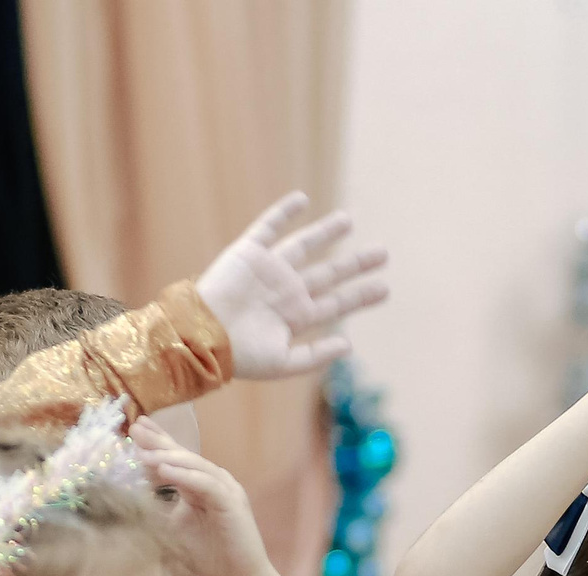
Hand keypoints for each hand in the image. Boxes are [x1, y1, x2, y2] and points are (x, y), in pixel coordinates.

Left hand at [129, 419, 276, 575]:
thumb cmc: (209, 555)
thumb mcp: (173, 527)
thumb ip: (157, 509)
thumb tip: (126, 499)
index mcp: (200, 485)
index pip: (177, 458)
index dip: (158, 442)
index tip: (134, 427)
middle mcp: (214, 481)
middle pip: (184, 455)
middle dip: (159, 441)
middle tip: (136, 427)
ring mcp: (225, 489)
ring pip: (195, 465)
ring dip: (167, 457)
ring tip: (143, 452)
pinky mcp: (232, 502)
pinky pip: (206, 483)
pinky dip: (185, 475)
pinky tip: (164, 470)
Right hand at [197, 193, 390, 380]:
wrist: (201, 338)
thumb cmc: (240, 357)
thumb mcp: (283, 363)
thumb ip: (316, 355)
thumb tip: (349, 344)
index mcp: (297, 317)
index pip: (336, 303)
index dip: (360, 295)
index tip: (385, 289)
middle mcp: (286, 291)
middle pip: (328, 274)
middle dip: (355, 264)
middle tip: (383, 254)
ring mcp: (269, 270)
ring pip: (304, 246)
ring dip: (326, 233)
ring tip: (349, 220)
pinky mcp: (248, 253)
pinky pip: (268, 227)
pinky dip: (283, 212)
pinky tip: (302, 199)